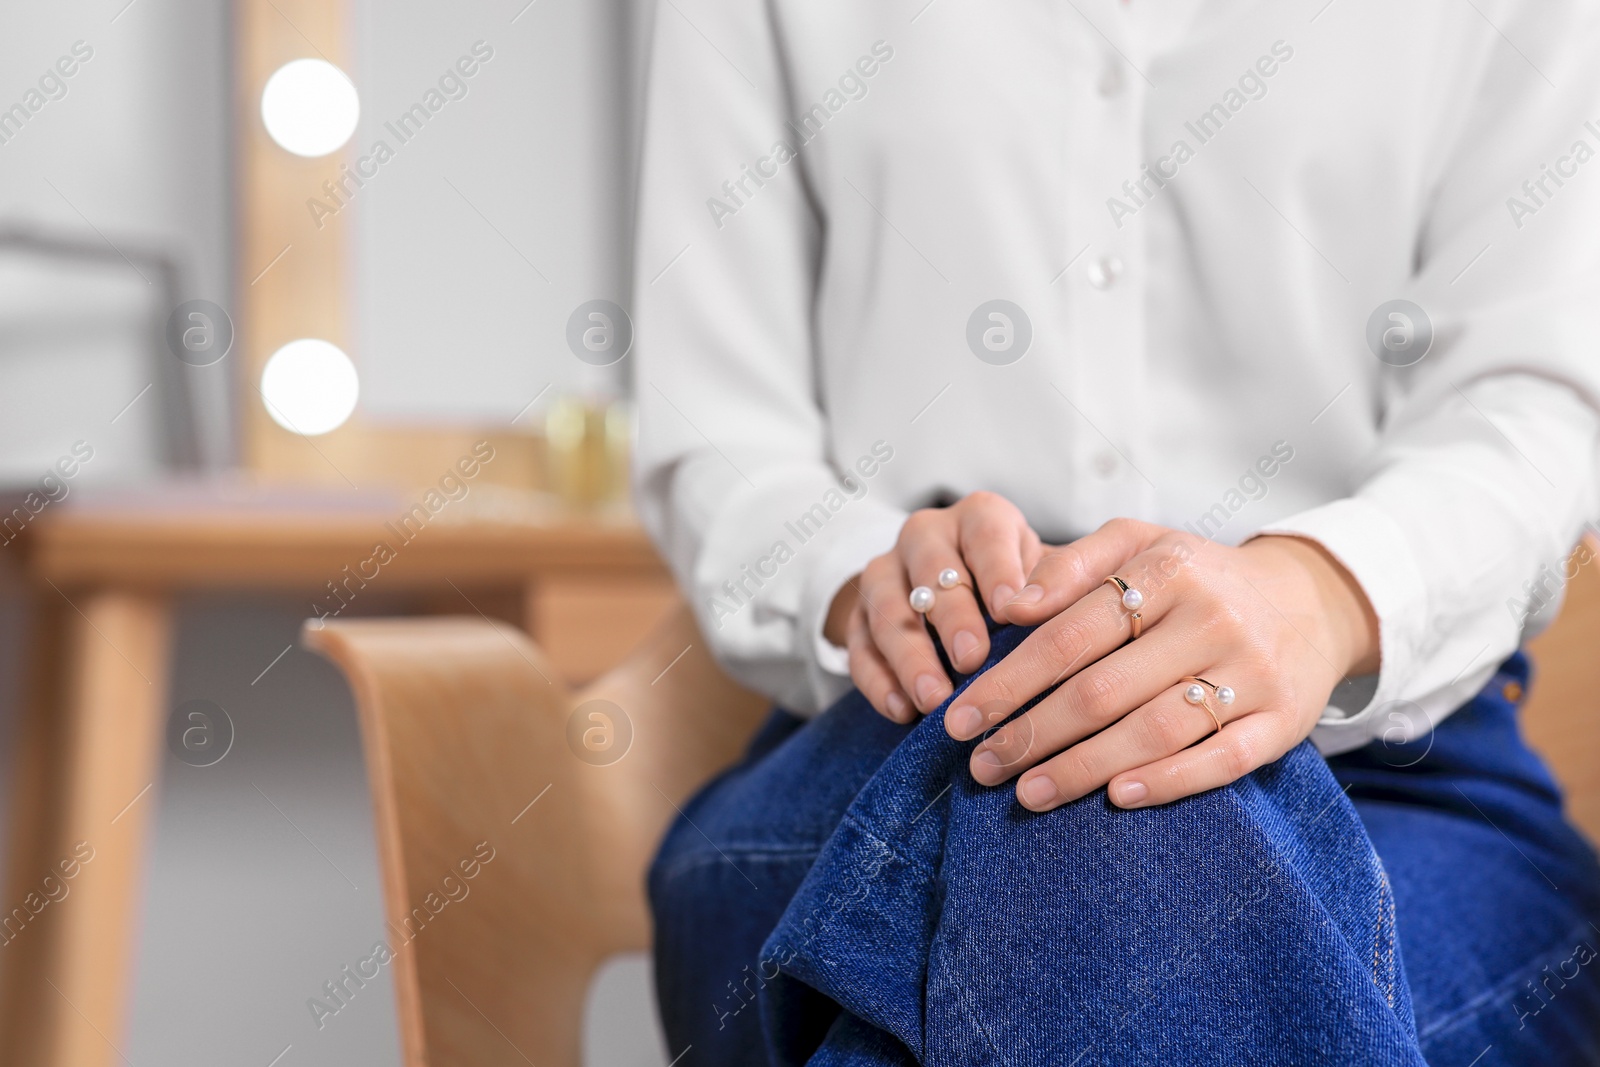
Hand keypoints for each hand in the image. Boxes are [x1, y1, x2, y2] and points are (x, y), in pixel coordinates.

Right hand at [825, 492, 1045, 722]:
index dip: (996, 571)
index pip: (985, 534)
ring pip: (887, 609)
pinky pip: (860, 648)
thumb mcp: (1046, 573)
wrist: (964, 592)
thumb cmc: (1021, 586)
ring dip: (911, 657)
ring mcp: (886, 573)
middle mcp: (927, 535)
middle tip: (971, 659)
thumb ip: (1057, 587)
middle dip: (952, 617)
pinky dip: (879, 682)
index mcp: (978, 517)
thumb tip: (1062, 617)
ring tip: (935, 700)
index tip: (1009, 611)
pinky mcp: (859, 615)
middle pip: (932, 570)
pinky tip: (902, 711)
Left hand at [943, 519, 1378, 810]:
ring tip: (1028, 792)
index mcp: (1168, 570)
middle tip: (980, 766)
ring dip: (1082, 768)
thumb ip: (1072, 565)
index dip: (1009, 681)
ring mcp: (1251, 672)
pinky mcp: (1283, 720)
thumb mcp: (1139, 543)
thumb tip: (1010, 605)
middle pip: (1102, 689)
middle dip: (1031, 733)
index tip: (960, 718)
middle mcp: (1212, 619)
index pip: (1069, 635)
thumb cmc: (1197, 578)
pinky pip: (1222, 759)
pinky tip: (1116, 798)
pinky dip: (1169, 781)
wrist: (1312, 602)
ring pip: (1154, 729)